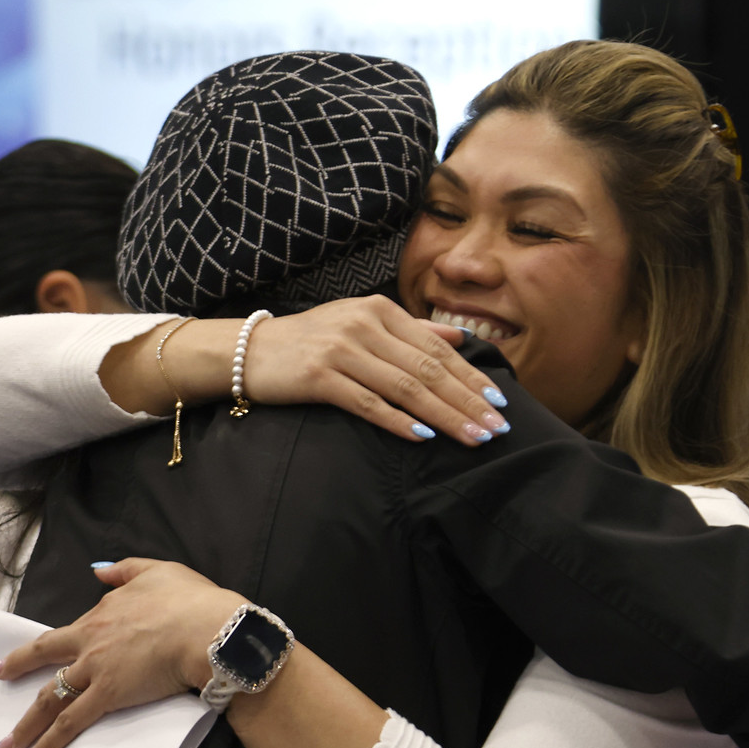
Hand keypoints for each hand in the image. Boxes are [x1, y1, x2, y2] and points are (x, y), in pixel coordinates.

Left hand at [0, 559, 245, 747]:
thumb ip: (124, 569)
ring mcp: (96, 669)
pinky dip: (51, 741)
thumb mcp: (157, 570)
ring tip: (9, 744)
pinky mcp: (108, 695)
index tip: (27, 646)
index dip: (44, 641)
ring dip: (27, 723)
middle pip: (44, 658)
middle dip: (16, 668)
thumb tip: (99, 569)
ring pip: (50, 698)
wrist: (208, 629)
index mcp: (101, 614)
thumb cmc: (190, 600)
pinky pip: (71, 722)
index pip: (66, 632)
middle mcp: (90, 642)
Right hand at [241, 296, 511, 445]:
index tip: (499, 403)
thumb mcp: (362, 323)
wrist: (249, 351)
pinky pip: (367, 403)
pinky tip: (423, 438)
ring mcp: (341, 349)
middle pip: (428, 369)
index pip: (437, 349)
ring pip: (405, 387)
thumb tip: (460, 338)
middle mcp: (364, 325)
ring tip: (473, 437)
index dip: (471, 377)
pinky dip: (398, 421)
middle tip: (497, 428)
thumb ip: (412, 331)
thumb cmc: (310, 341)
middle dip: (467, 401)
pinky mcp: (319, 377)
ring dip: (444, 416)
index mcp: (380, 310)